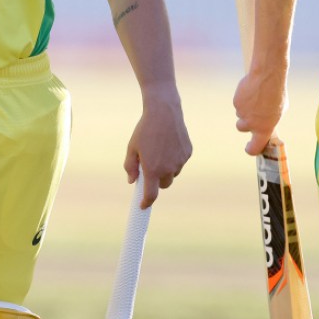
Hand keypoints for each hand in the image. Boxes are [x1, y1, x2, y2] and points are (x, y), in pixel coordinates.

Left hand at [124, 87, 191, 207]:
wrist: (164, 112)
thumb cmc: (145, 129)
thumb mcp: (132, 148)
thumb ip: (130, 167)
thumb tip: (132, 181)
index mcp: (152, 169)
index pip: (151, 195)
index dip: (146, 202)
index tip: (142, 206)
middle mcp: (168, 168)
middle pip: (164, 185)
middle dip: (157, 181)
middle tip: (150, 168)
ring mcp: (180, 161)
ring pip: (173, 173)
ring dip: (166, 169)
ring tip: (159, 150)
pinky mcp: (188, 153)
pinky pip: (180, 162)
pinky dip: (174, 158)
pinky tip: (169, 143)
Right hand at [233, 68, 285, 155]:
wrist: (267, 77)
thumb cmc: (277, 93)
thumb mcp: (279, 111)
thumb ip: (270, 121)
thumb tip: (266, 124)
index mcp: (264, 129)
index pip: (254, 148)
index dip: (251, 149)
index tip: (249, 147)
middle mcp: (251, 124)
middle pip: (242, 128)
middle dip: (245, 121)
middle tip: (253, 112)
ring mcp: (242, 113)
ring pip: (240, 114)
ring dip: (245, 109)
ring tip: (255, 98)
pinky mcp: (236, 102)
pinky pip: (238, 104)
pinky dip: (242, 99)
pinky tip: (251, 92)